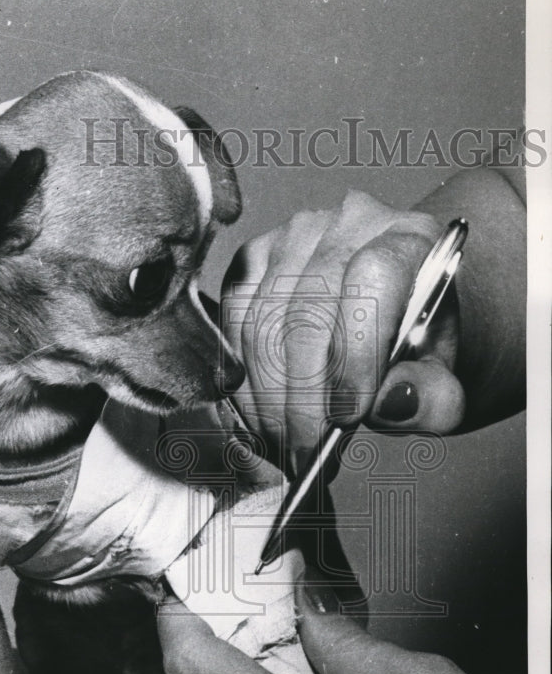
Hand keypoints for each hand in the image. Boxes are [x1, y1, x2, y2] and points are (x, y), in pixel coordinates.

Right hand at [221, 174, 525, 471]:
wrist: (393, 321)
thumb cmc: (416, 348)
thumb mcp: (440, 379)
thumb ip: (432, 396)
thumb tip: (394, 403)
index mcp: (410, 237)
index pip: (372, 279)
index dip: (354, 353)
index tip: (347, 416)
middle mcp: (347, 222)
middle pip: (305, 310)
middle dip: (302, 396)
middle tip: (308, 451)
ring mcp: (292, 236)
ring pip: (261, 323)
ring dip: (268, 398)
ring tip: (286, 444)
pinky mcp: (252, 260)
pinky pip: (232, 324)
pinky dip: (242, 381)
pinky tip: (261, 417)